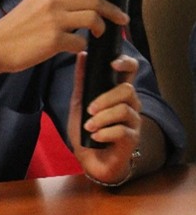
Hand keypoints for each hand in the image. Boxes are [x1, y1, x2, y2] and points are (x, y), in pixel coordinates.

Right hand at [0, 0, 128, 74]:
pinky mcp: (54, 40)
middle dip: (114, 10)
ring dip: (103, 27)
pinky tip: (78, 49)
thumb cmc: (16, 27)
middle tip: (123, 19)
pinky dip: (83, 47)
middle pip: (95, 0)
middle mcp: (53, 0)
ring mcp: (54, 20)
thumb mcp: (35, 2)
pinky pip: (81, 43)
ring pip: (93, 19)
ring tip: (101, 34)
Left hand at [68, 51, 141, 183]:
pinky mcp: (133, 139)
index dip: (125, 63)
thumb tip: (82, 55)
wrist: (88, 159)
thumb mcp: (79, 102)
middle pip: (127, 90)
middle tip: (89, 109)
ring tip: (88, 126)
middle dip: (105, 98)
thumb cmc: (86, 130)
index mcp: (118, 92)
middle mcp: (130, 104)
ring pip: (124, 110)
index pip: (131, 70)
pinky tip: (95, 137)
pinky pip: (122, 131)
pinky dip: (105, 133)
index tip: (112, 64)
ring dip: (102, 118)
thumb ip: (82, 81)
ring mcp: (134, 121)